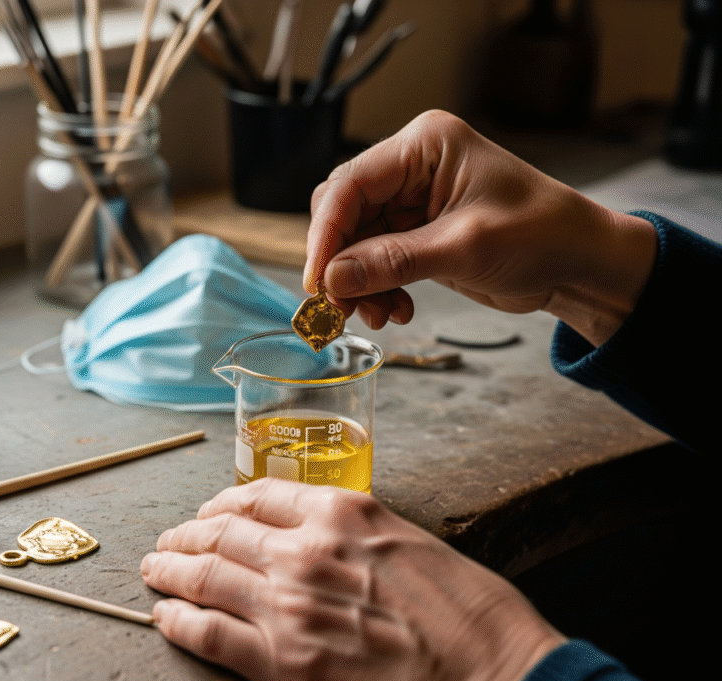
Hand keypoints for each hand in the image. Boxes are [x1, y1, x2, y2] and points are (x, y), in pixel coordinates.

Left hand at [141, 478, 564, 680]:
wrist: (489, 670)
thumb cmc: (465, 609)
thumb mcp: (406, 537)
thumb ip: (350, 530)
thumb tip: (313, 533)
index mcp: (340, 512)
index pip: (255, 495)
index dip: (218, 503)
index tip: (206, 512)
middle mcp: (305, 549)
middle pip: (219, 531)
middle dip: (184, 535)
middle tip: (166, 542)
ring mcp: (288, 603)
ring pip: (203, 574)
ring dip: (169, 571)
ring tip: (154, 571)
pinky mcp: (282, 661)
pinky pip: (208, 631)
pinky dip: (178, 620)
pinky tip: (165, 616)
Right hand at [303, 110, 657, 345]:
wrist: (582, 263)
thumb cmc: (543, 235)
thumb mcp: (466, 247)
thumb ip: (394, 260)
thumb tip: (332, 278)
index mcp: (425, 145)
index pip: (350, 185)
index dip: (325, 235)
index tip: (316, 283)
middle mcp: (412, 166)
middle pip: (343, 213)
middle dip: (339, 263)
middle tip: (339, 308)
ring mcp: (412, 200)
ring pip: (354, 242)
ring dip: (357, 283)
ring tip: (377, 316)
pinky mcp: (416, 232)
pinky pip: (375, 260)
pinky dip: (376, 288)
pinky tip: (395, 310)